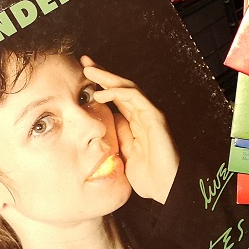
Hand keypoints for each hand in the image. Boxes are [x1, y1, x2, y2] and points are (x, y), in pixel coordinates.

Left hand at [82, 56, 179, 202]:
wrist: (165, 187)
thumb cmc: (147, 175)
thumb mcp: (122, 153)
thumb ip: (116, 136)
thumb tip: (104, 121)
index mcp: (134, 122)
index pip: (116, 98)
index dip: (100, 86)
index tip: (82, 78)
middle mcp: (142, 114)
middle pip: (120, 87)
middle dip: (102, 74)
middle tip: (84, 62)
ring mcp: (149, 114)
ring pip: (127, 87)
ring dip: (107, 77)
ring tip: (89, 70)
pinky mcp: (154, 116)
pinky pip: (134, 97)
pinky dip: (117, 92)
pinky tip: (101, 92)